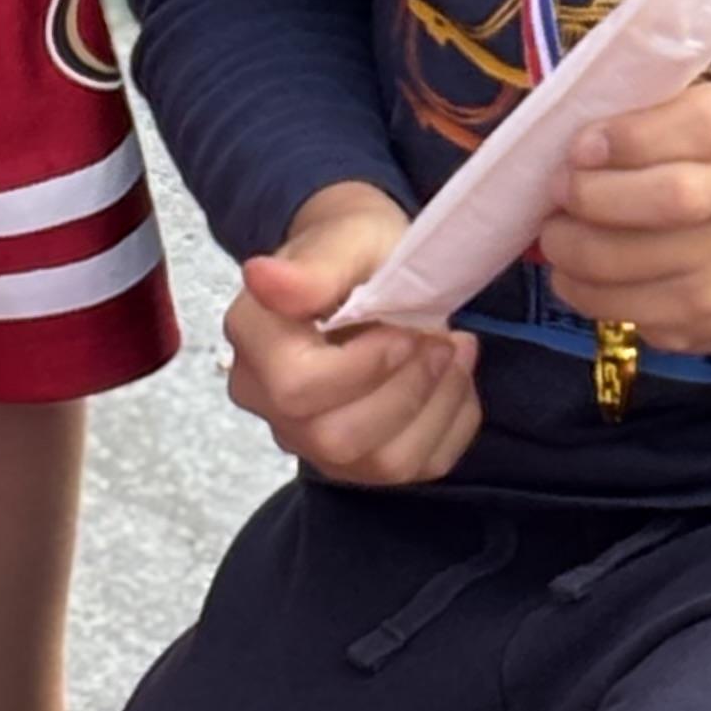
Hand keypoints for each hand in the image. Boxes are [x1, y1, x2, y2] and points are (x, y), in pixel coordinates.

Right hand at [224, 182, 480, 487]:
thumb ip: (311, 268)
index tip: (405, 330)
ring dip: (436, 408)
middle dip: (407, 392)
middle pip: (335, 439)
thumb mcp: (345, 241)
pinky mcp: (354, 460)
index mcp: (255, 340)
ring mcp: (309, 438)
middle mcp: (267, 401)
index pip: (296, 389)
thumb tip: (262, 277)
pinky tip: (454, 381)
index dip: (364, 368)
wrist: (364, 268)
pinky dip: (451, 425)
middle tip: (441, 342)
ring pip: (379, 463)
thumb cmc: (353, 248)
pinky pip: (414, 468)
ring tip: (455, 353)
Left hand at [539, 82, 710, 358]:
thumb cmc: (701, 173)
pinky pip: (625, 306)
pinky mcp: (706, 315)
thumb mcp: (683, 124)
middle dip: (593, 195)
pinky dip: (580, 289)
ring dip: (573, 248)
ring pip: (637, 261)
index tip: (581, 148)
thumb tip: (571, 153)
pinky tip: (572, 272)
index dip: (632, 137)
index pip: (702, 124)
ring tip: (556, 235)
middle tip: (557, 191)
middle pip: (673, 197)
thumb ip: (636, 118)